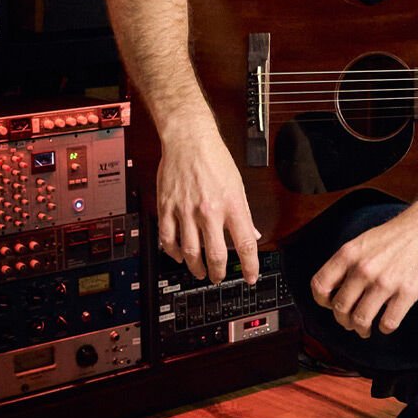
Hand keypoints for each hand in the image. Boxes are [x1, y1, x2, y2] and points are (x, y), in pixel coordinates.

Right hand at [156, 124, 261, 283]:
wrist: (188, 140)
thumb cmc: (214, 159)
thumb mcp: (238, 185)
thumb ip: (244, 214)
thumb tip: (251, 235)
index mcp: (231, 205)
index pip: (245, 244)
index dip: (249, 266)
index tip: (250, 277)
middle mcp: (208, 211)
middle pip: (215, 254)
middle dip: (219, 272)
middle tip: (219, 277)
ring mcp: (185, 211)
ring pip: (189, 252)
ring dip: (196, 267)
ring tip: (200, 271)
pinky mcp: (166, 207)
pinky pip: (167, 238)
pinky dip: (172, 252)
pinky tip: (177, 255)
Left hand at [310, 197, 417, 336]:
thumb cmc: (392, 237)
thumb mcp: (361, 243)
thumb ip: (345, 264)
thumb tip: (333, 291)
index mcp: (348, 255)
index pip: (320, 286)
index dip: (322, 301)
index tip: (332, 304)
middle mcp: (363, 269)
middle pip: (340, 309)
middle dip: (343, 320)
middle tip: (351, 322)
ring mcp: (385, 282)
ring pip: (360, 321)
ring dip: (361, 330)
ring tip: (365, 329)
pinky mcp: (407, 293)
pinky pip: (388, 323)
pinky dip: (384, 328)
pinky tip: (386, 322)